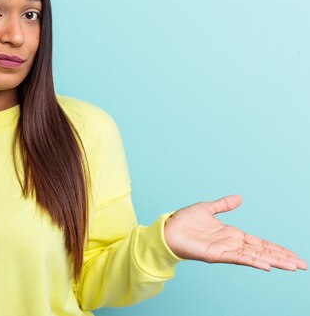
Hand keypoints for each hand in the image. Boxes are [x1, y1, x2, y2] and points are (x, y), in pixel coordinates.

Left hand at [163, 194, 307, 270]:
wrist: (167, 229)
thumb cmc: (184, 221)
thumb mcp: (207, 208)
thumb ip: (223, 205)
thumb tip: (239, 198)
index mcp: (232, 235)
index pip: (260, 243)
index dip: (277, 248)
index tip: (293, 255)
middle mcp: (232, 244)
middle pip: (263, 252)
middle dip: (282, 258)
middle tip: (302, 265)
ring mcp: (225, 250)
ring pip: (255, 256)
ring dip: (273, 261)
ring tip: (292, 266)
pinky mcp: (216, 255)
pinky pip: (238, 258)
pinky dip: (252, 261)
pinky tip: (266, 265)